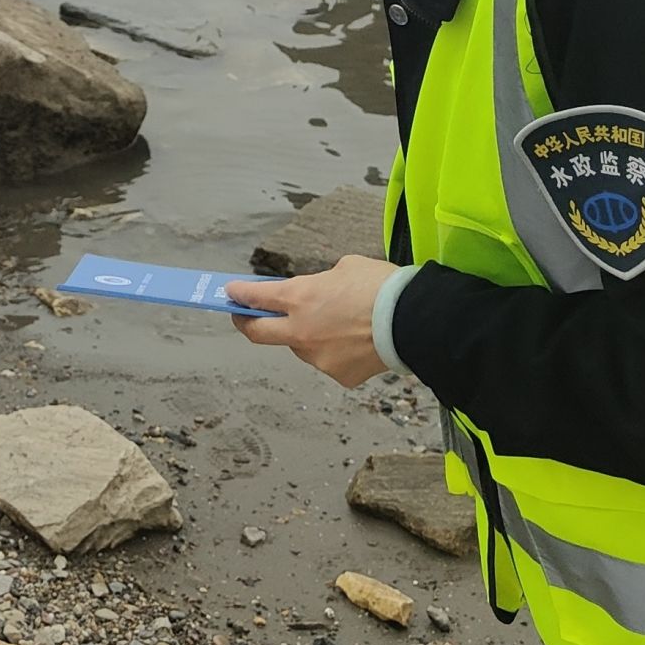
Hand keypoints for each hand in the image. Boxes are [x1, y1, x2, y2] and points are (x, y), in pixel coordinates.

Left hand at [226, 254, 394, 388]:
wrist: (413, 320)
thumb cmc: (381, 286)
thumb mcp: (344, 268)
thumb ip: (321, 283)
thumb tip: (316, 292)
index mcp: (299, 298)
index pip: (256, 297)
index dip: (240, 294)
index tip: (231, 293)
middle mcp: (300, 331)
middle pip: (258, 334)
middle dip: (245, 324)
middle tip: (244, 318)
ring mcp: (318, 358)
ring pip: (300, 347)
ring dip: (306, 336)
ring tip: (335, 324)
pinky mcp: (338, 376)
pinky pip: (328, 361)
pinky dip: (335, 352)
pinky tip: (355, 341)